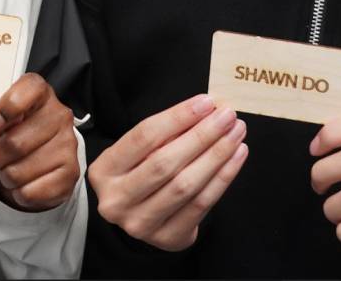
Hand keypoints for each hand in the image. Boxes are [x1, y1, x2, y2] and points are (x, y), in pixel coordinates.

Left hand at [0, 73, 78, 210]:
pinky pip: (31, 192)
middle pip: (15, 142)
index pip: (31, 88)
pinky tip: (24, 184)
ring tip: (10, 170)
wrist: (13, 170)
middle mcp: (60, 115)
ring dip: (6, 177)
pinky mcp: (70, 174)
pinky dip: (19, 193)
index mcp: (40, 95)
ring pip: (20, 171)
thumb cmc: (2, 141)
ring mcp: (68, 145)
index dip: (9, 106)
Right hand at [87, 94, 248, 251]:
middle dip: (201, 136)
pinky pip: (201, 205)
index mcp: (104, 170)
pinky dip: (223, 177)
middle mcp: (117, 200)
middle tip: (227, 116)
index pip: (143, 137)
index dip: (177, 117)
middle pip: (165, 163)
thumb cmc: (140, 172)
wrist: (139, 215)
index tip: (205, 102)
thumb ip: (166, 132)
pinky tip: (236, 156)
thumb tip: (207, 109)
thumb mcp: (139, 151)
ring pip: (185, 185)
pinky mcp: (167, 238)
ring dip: (217, 155)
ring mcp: (141, 224)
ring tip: (236, 133)